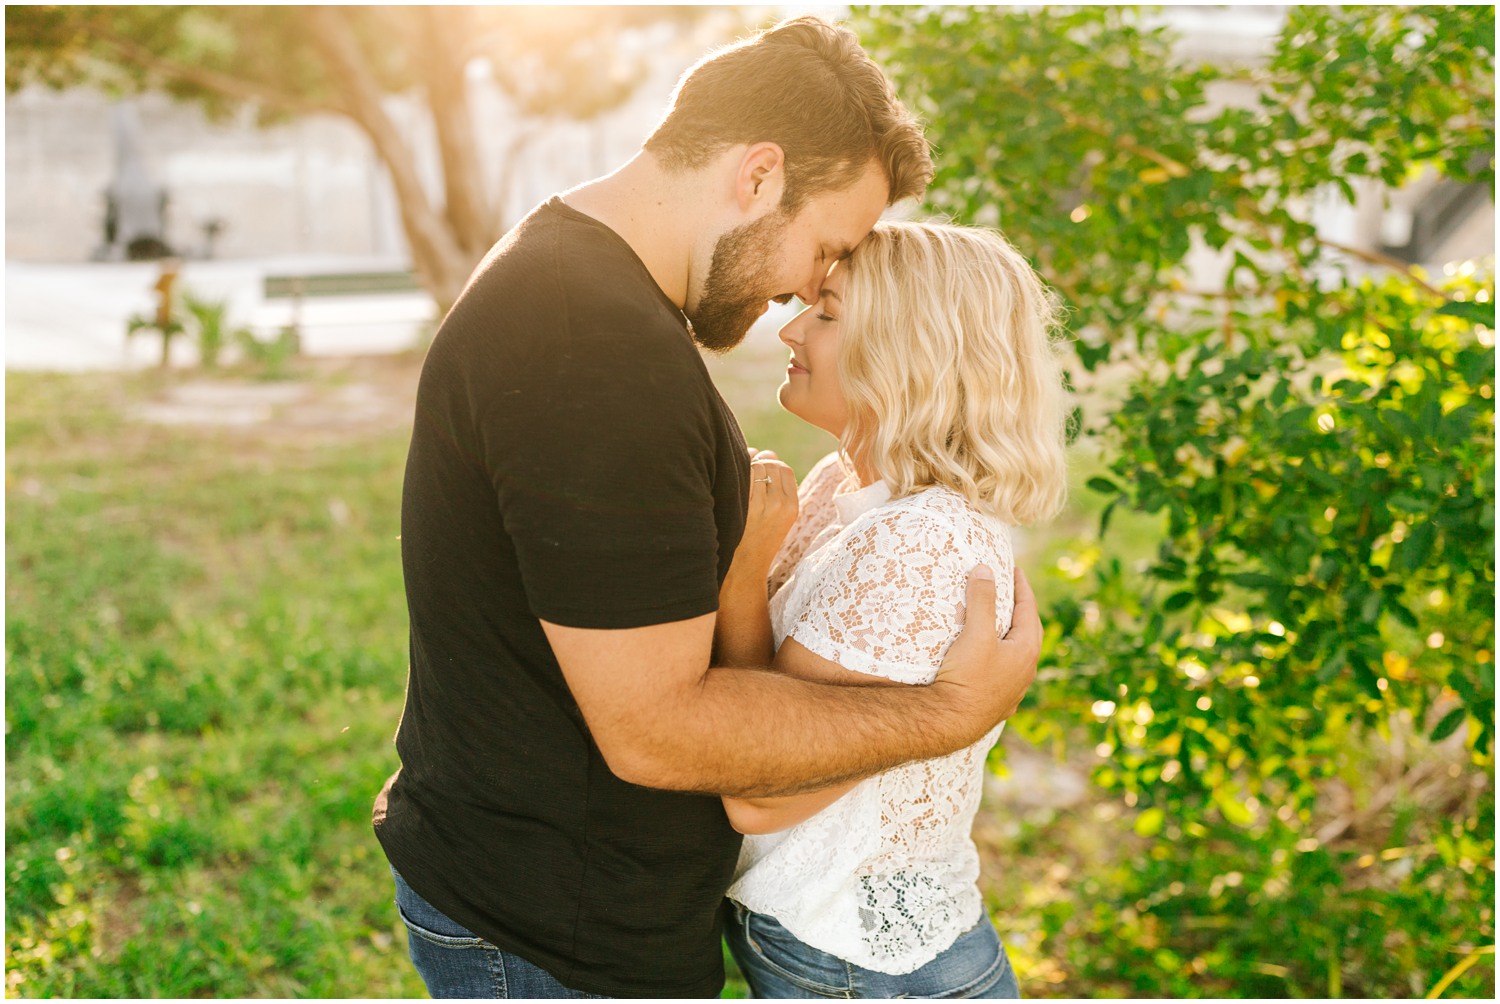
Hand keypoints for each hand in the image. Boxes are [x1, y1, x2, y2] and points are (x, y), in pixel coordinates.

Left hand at [740, 455, 797, 570]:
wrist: (745, 568)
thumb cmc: (758, 540)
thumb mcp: (779, 518)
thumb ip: (777, 489)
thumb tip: (764, 452)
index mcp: (792, 506)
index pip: (784, 469)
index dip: (770, 464)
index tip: (758, 470)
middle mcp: (781, 504)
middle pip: (770, 464)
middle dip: (756, 462)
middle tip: (744, 471)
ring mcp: (763, 506)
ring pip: (756, 466)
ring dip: (745, 465)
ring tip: (736, 476)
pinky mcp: (745, 507)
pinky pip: (743, 475)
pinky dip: (735, 473)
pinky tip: (728, 480)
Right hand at [934, 564, 1040, 727]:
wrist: (951, 723)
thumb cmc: (967, 677)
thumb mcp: (976, 634)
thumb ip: (982, 600)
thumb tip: (985, 570)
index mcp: (1026, 651)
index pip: (1029, 609)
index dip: (1022, 587)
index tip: (1015, 569)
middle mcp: (1026, 671)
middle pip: (1028, 632)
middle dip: (1020, 610)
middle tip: (1010, 593)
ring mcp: (1013, 690)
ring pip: (1017, 655)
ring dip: (1010, 636)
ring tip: (998, 624)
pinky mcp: (998, 703)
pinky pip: (1005, 673)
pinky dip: (1000, 658)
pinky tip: (990, 661)